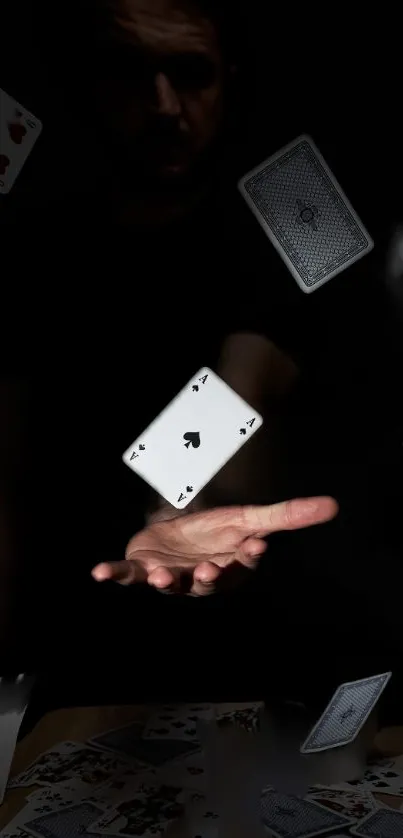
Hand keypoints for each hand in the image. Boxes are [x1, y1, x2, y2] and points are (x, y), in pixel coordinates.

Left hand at [91, 496, 337, 595]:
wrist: (179, 533)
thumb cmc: (217, 531)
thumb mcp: (251, 517)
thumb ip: (287, 515)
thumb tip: (332, 505)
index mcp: (230, 565)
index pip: (243, 562)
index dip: (248, 555)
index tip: (255, 546)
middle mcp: (201, 578)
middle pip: (208, 583)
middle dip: (209, 578)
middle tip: (209, 571)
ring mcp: (171, 576)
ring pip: (171, 585)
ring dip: (166, 583)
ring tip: (163, 578)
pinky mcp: (142, 570)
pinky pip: (128, 576)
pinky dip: (115, 574)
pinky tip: (99, 572)